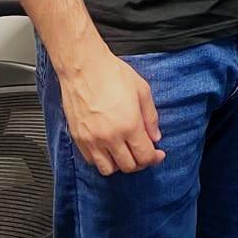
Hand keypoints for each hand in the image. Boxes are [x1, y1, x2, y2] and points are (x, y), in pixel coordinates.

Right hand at [58, 46, 164, 175]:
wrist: (84, 68)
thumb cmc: (114, 74)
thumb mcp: (142, 90)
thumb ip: (151, 117)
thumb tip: (155, 137)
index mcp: (129, 125)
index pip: (144, 156)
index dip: (154, 158)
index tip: (158, 153)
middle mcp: (110, 138)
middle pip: (128, 166)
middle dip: (140, 162)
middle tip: (144, 152)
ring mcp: (92, 140)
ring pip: (108, 169)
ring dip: (120, 164)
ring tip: (125, 151)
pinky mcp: (78, 139)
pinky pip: (92, 161)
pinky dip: (102, 159)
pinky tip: (109, 147)